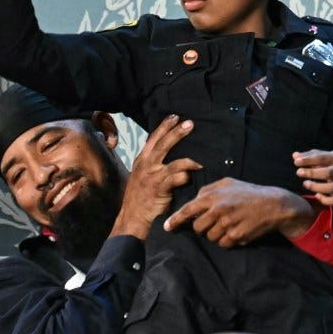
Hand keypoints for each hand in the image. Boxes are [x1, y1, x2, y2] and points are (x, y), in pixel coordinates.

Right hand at [111, 114, 200, 239]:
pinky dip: (184, 176)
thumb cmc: (140, 196)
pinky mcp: (159, 189)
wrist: (132, 217)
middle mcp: (146, 165)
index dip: (164, 127)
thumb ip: (152, 164)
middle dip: (176, 133)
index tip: (175, 116)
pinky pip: (174, 179)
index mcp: (142, 160)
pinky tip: (192, 175)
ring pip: (172, 162)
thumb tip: (166, 152)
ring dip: (188, 158)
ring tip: (200, 157)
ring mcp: (152, 177)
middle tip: (189, 124)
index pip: (153, 139)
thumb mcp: (142, 175)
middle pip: (162, 144)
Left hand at [164, 178, 314, 246]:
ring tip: (229, 224)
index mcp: (213, 196)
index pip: (188, 210)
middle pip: (198, 228)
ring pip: (210, 237)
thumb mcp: (227, 183)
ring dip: (216, 234)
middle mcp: (218, 211)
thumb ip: (208, 190)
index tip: (166, 228)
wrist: (273, 205)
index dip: (175, 220)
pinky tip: (236, 231)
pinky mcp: (237, 236)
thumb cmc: (248, 192)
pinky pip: (223, 244)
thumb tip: (194, 199)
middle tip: (214, 221)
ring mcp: (227, 225)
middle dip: (203, 227)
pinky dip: (227, 240)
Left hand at [294, 149, 332, 205]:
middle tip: (298, 173)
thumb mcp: (323, 158)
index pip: (322, 158)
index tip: (296, 162)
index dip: (309, 160)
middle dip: (312, 173)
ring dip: (317, 187)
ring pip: (332, 188)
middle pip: (329, 173)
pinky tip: (317, 196)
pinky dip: (325, 200)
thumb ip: (309, 156)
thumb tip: (295, 155)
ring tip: (305, 184)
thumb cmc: (332, 166)